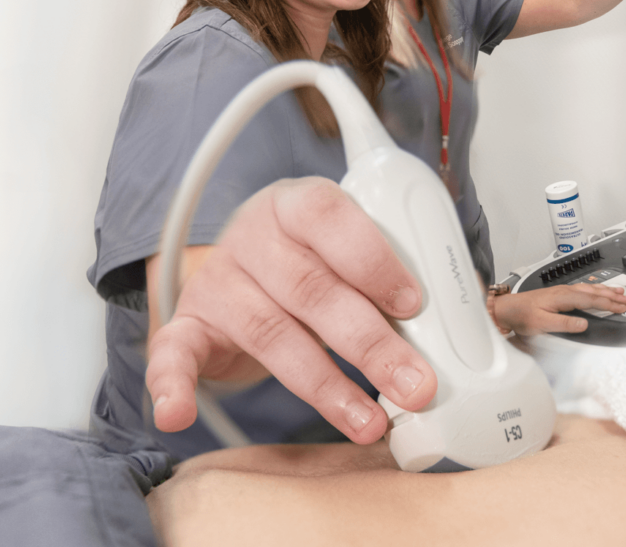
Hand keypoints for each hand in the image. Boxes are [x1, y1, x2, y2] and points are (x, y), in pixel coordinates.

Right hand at [145, 177, 436, 444]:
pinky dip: (172, 384)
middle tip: (414, 384)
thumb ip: (386, 274)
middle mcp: (253, 236)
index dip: (373, 260)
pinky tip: (179, 415)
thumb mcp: (346, 248)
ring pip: (269, 332)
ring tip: (371, 421)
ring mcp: (217, 280)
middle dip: (369, 342)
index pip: (332, 218)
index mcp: (297, 204)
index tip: (412, 304)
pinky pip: (173, 353)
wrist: (243, 267)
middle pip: (310, 288)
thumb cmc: (310, 259)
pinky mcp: (188, 323)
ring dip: (325, 385)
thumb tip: (453, 324)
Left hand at [492, 283, 625, 335]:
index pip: (591, 300)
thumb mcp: (541, 324)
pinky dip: (595, 289)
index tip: (622, 307)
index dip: (608, 303)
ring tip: (620, 292)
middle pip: (593, 291)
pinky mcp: (559, 293)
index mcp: (562, 297)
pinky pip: (582, 289)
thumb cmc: (522, 316)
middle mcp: (564, 291)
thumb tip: (584, 324)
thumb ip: (564, 324)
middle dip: (612, 295)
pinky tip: (598, 289)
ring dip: (605, 290)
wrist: (507, 309)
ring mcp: (562, 291)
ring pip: (589, 288)